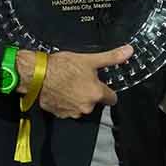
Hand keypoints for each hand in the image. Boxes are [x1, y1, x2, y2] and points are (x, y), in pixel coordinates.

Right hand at [15, 45, 130, 118]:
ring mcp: (72, 112)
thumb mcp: (89, 59)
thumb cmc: (62, 66)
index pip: (112, 98)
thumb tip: (129, 51)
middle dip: (90, 92)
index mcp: (96, 94)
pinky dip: (66, 102)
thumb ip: (111, 57)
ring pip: (81, 106)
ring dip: (78, 98)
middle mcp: (86, 107)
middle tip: (81, 79)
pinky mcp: (59, 114)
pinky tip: (61, 90)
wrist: (36, 75)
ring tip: (69, 84)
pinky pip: (67, 109)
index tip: (102, 84)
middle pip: (95, 101)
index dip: (108, 90)